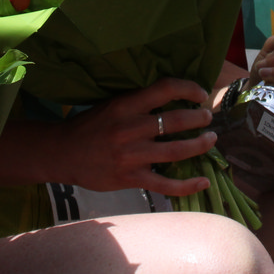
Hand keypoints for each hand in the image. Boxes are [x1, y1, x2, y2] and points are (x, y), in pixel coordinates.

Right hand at [57, 78, 215, 196]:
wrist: (63, 153)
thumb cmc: (89, 126)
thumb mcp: (111, 105)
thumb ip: (138, 103)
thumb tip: (172, 98)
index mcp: (125, 105)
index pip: (165, 89)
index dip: (188, 88)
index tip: (200, 93)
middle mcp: (130, 128)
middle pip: (176, 121)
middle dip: (199, 118)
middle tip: (208, 117)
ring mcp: (132, 155)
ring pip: (177, 151)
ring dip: (200, 145)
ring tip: (210, 140)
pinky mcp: (131, 178)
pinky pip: (166, 184)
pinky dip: (188, 185)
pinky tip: (204, 182)